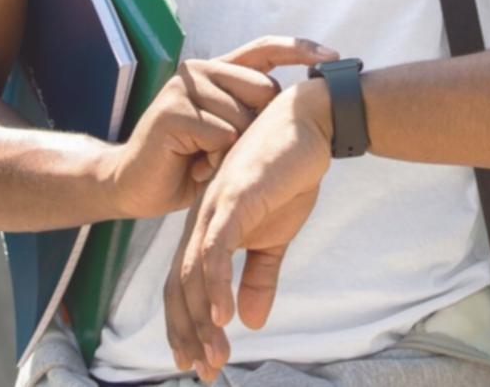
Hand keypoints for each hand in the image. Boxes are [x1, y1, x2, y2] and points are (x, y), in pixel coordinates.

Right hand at [104, 37, 337, 220]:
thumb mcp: (226, 132)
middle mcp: (201, 70)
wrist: (133, 184)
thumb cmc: (186, 162)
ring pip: (244, 118)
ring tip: (204, 161)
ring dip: (231, 151)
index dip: (300, 49)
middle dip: (256, 129)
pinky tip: (193, 167)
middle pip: (264, 90)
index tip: (335, 55)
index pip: (265, 48)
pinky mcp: (173, 111)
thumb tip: (298, 103)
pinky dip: (214, 159)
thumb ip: (250, 111)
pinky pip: (221, 136)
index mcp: (216, 69)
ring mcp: (185, 87)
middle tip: (224, 152)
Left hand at [171, 78, 333, 379]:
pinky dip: (216, 284)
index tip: (196, 363)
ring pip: (194, 274)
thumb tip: (251, 322)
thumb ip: (260, 276)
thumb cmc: (289, 174)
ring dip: (203, 321)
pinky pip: (216, 248)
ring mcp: (215, 208)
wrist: (309, 126)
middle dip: (189, 333)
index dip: (186, 325)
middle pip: (179, 285)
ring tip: (215, 357)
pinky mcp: (235, 199)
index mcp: (208, 227)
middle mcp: (202, 219)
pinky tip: (223, 316)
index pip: (184, 283)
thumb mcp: (277, 235)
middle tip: (203, 371)